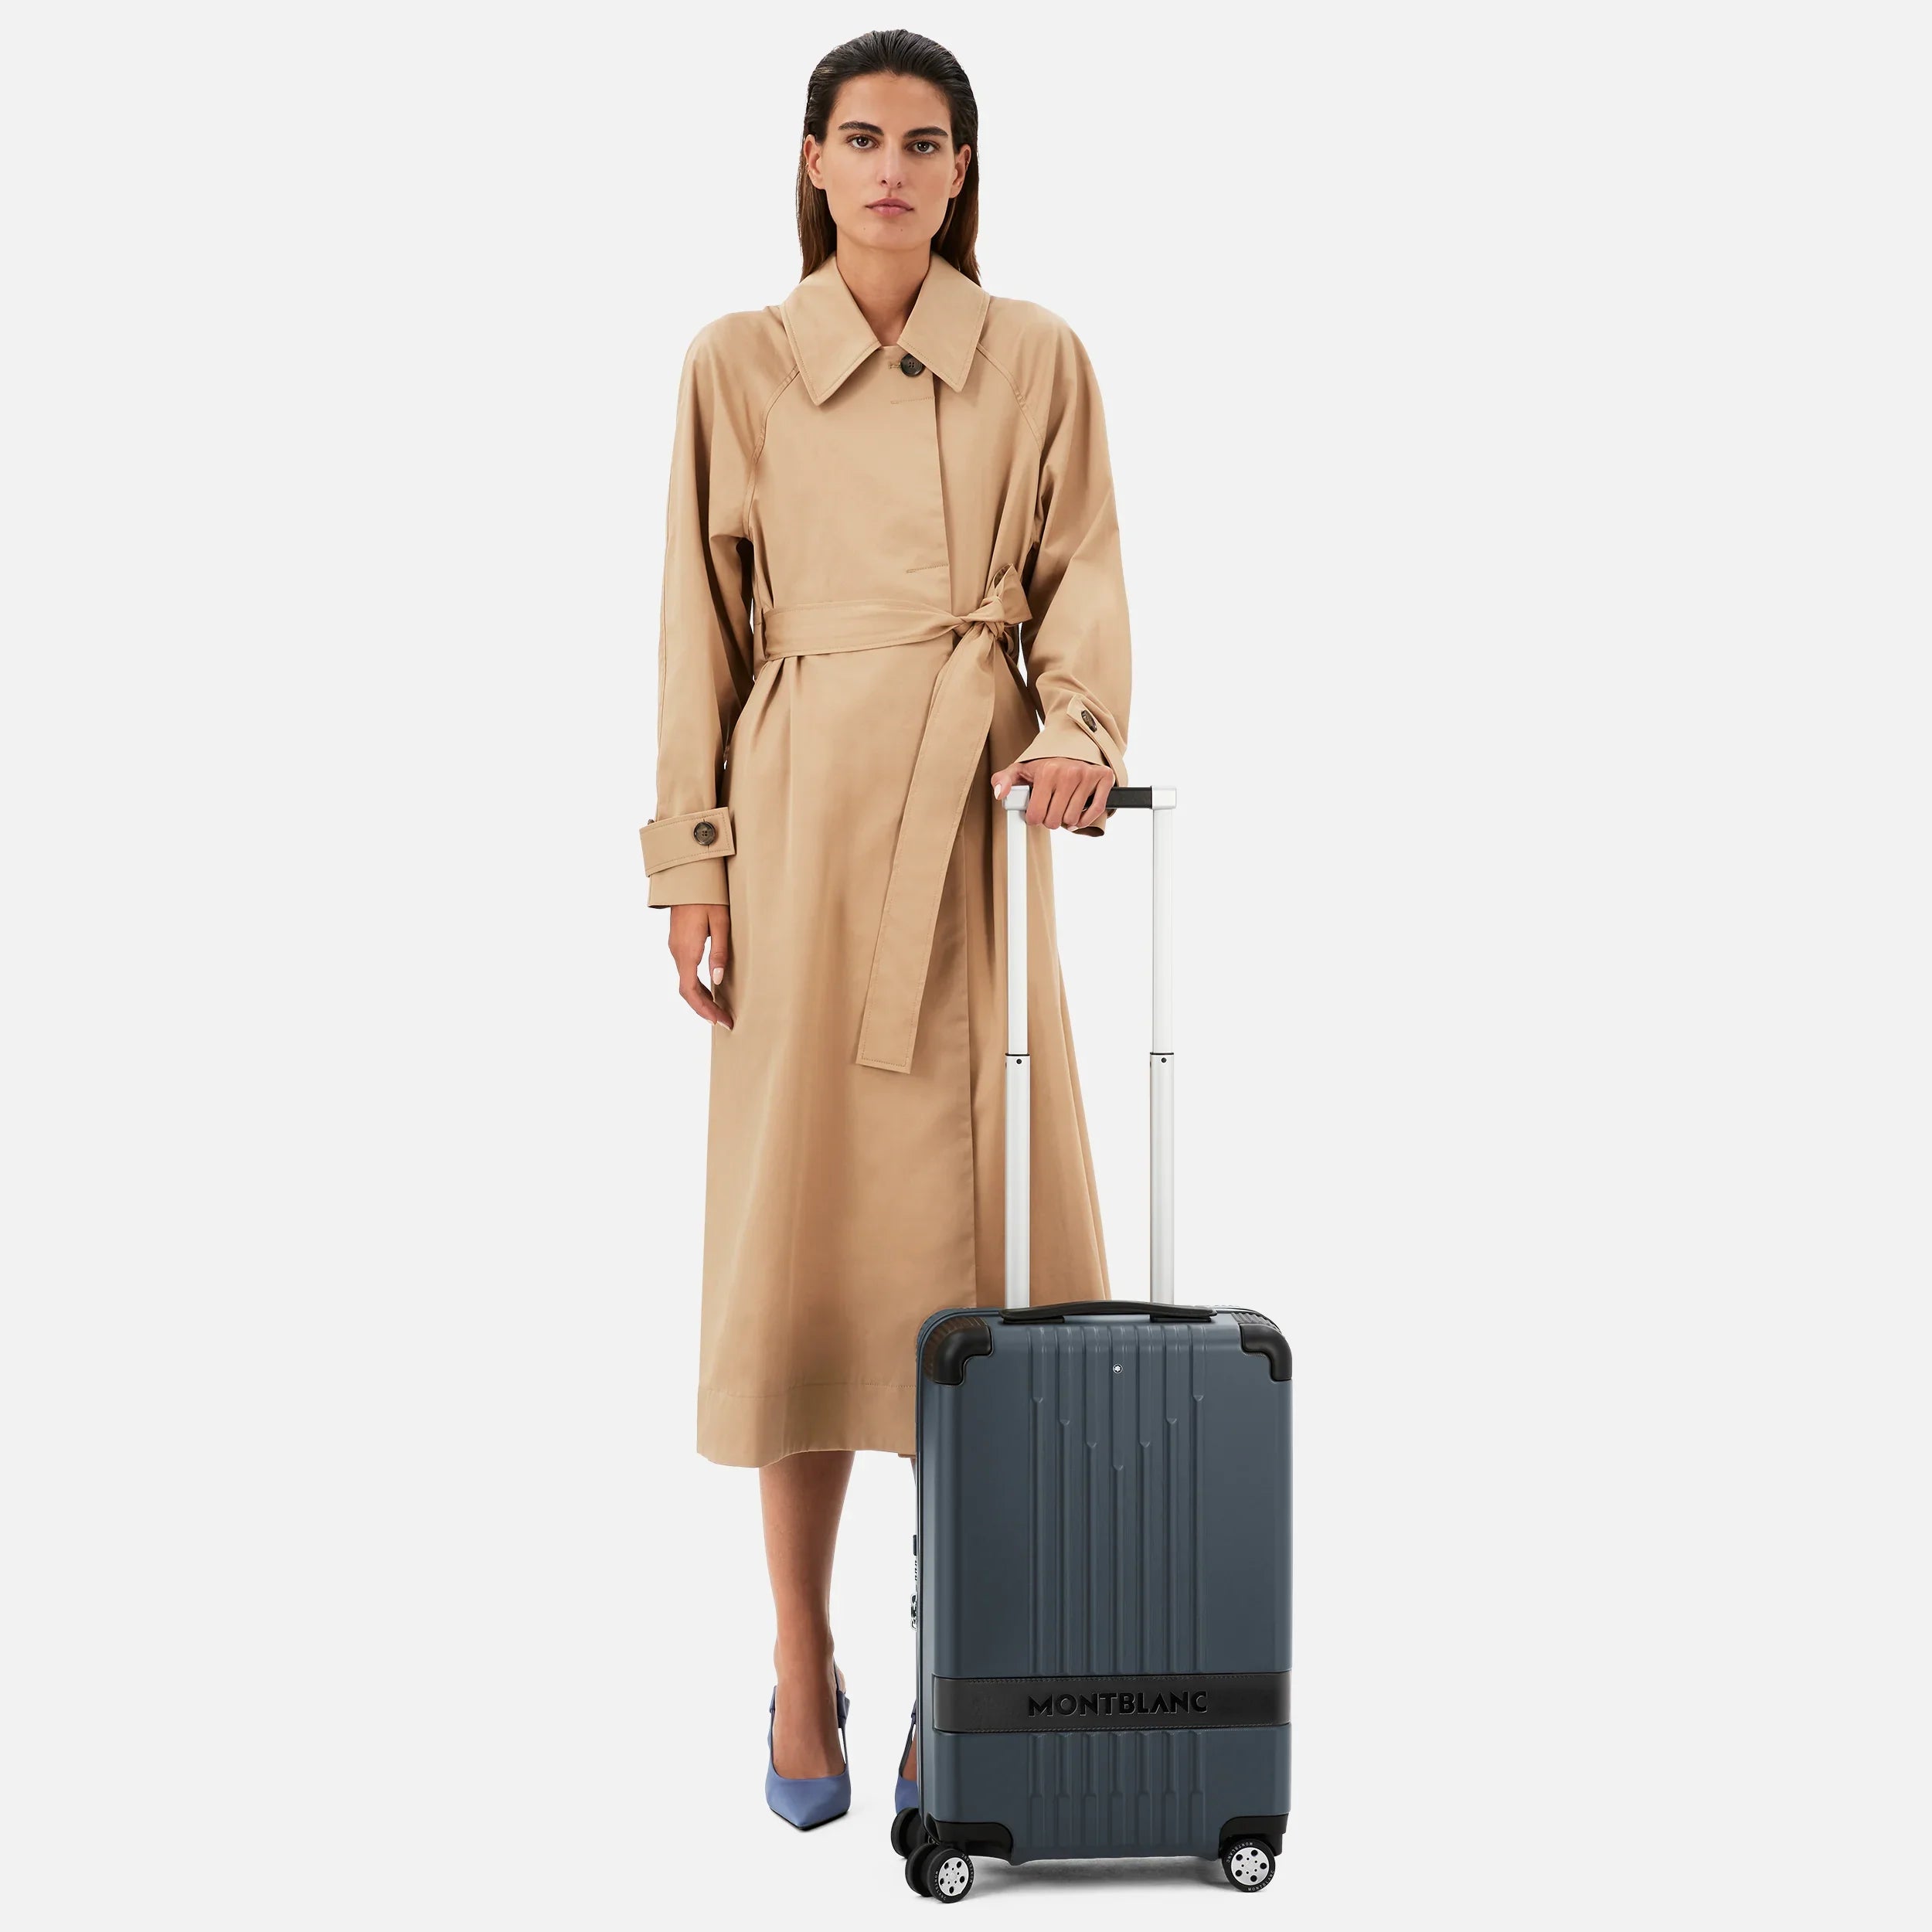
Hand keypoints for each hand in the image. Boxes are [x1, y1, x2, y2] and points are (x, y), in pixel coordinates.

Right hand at [668, 902, 731, 1026]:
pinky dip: (696, 986)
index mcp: (687, 950)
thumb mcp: (720, 923)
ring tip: (720, 1010)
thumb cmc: (708, 897)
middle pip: (687, 991)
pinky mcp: (678, 943)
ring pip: (685, 982)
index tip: (720, 1021)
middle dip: (705, 1009)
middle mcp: (677, 952)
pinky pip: (685, 972)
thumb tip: (717, 980)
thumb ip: (719, 952)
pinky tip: (710, 991)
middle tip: (725, 1021)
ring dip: (701, 999)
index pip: (690, 991)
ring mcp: (675, 948)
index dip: (704, 1009)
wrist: (688, 877)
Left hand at [990, 756, 1113, 829]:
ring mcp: (1087, 775)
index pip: (1036, 815)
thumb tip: (999, 794)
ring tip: (1063, 806)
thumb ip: (1003, 780)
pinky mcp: (1103, 778)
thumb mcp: (1020, 769)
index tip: (1036, 810)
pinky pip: (1095, 811)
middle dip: (1050, 819)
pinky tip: (1078, 815)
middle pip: (1054, 821)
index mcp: (1047, 771)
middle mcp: (1069, 773)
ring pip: (1072, 819)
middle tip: (1050, 808)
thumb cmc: (1045, 764)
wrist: (1072, 746)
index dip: (1034, 817)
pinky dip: (1085, 819)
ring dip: (1066, 819)